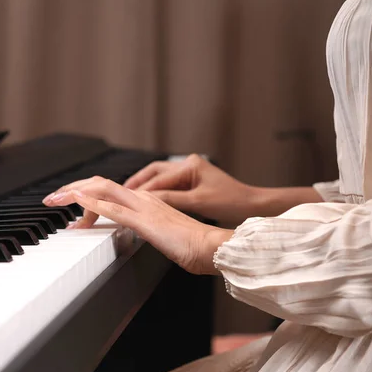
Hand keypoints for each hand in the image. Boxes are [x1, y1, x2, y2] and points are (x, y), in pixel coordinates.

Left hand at [42, 176, 232, 274]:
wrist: (213, 248)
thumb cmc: (193, 245)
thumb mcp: (161, 235)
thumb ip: (145, 229)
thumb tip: (129, 234)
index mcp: (147, 200)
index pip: (109, 189)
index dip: (85, 191)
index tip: (68, 201)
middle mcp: (143, 198)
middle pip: (100, 183)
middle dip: (72, 188)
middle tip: (52, 198)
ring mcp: (144, 208)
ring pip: (102, 191)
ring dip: (74, 193)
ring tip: (55, 199)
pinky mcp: (146, 222)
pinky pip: (114, 209)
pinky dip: (92, 204)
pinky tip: (77, 202)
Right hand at [124, 154, 257, 224]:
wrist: (251, 206)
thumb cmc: (231, 202)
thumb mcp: (198, 202)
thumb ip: (171, 199)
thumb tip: (147, 200)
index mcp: (190, 165)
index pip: (158, 179)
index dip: (141, 190)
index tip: (124, 198)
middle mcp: (188, 165)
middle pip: (154, 172)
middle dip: (137, 182)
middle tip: (120, 192)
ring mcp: (191, 173)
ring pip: (160, 178)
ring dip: (146, 187)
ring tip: (130, 196)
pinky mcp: (193, 182)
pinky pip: (168, 185)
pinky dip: (157, 192)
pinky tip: (149, 201)